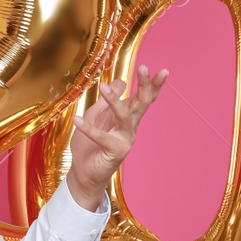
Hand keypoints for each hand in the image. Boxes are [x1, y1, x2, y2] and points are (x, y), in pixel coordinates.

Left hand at [68, 63, 168, 210]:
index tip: (162, 70)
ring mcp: (125, 139)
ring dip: (115, 101)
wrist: (84, 172)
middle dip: (145, 86)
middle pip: (142, 104)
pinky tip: (77, 119)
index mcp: (127, 117)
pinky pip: (102, 137)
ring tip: (103, 87)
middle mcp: (130, 127)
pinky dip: (88, 128)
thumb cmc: (90, 144)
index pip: (143, 99)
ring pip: (125, 116)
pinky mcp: (115, 151)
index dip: (152, 85)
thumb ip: (107, 100)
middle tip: (144, 68)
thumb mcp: (96, 116)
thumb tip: (120, 81)